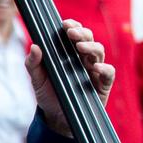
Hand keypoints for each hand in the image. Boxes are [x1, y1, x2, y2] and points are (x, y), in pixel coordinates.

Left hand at [26, 18, 114, 136]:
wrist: (57, 118)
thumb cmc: (49, 95)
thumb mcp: (37, 80)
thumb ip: (33, 64)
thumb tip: (34, 46)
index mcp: (70, 54)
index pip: (75, 34)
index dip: (73, 26)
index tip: (65, 24)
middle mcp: (84, 59)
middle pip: (89, 39)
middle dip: (81, 33)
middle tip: (71, 33)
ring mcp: (94, 71)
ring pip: (99, 52)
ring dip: (91, 46)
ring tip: (80, 47)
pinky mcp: (102, 85)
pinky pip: (109, 73)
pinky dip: (105, 68)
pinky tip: (95, 67)